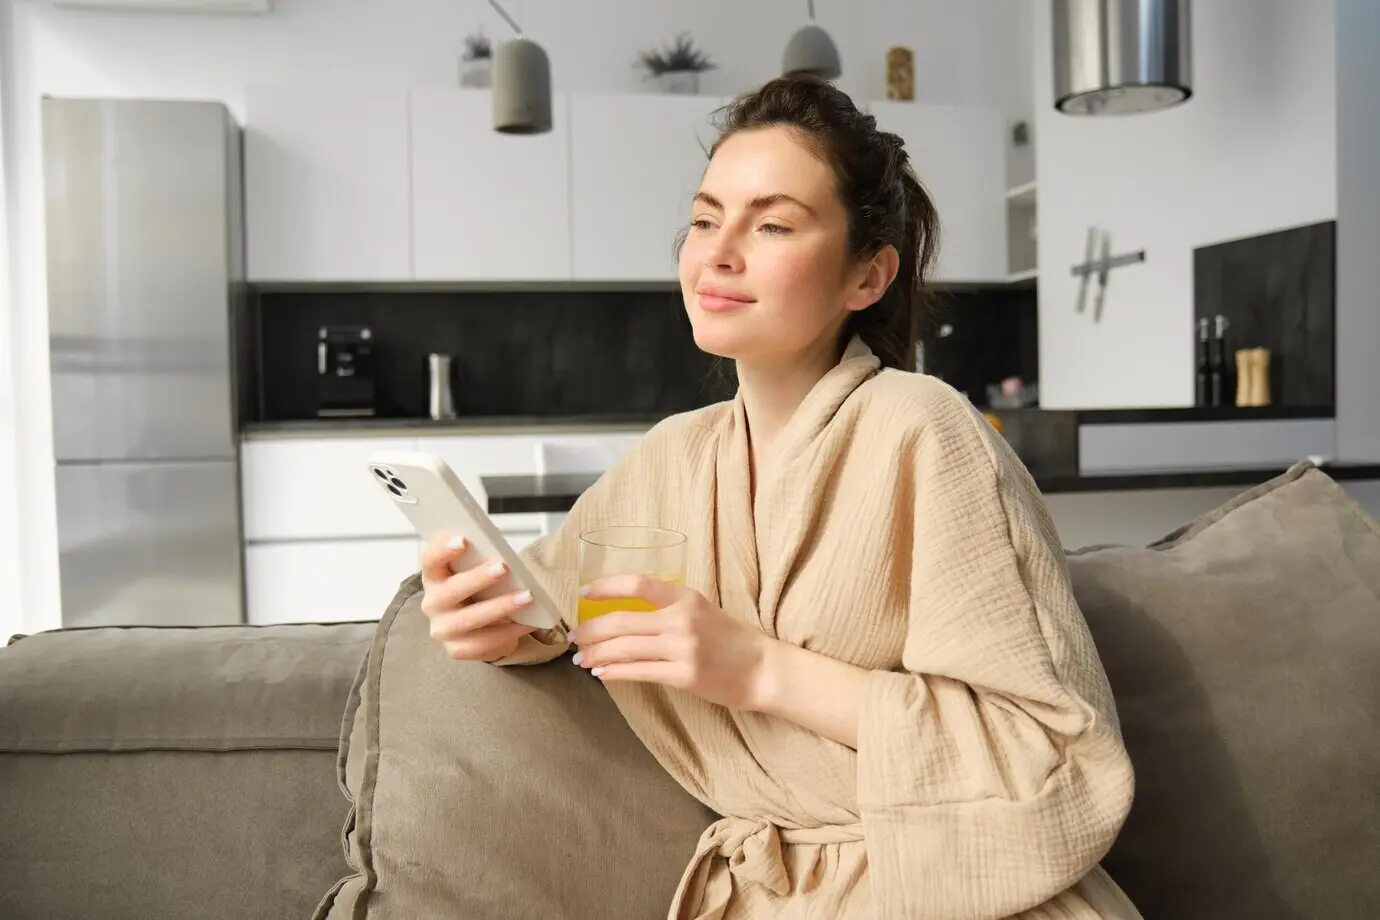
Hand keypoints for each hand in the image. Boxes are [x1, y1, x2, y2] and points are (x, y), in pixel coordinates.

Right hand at [419, 533, 539, 661]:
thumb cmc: (478, 590)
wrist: (479, 626)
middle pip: (452, 590)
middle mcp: (432, 604)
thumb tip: (501, 554)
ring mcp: (443, 629)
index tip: (464, 540)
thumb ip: (479, 561)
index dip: (443, 550)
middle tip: (505, 568)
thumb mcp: (474, 572)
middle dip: (479, 578)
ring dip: (501, 607)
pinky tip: (528, 623)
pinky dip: (508, 632)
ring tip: (527, 597)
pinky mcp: (456, 650)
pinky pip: (483, 643)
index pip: (430, 560)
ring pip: (470, 619)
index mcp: (433, 577)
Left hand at [569, 575, 771, 710]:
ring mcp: (683, 648)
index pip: (637, 585)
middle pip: (622, 621)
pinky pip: (639, 673)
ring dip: (597, 654)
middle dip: (591, 630)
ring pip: (625, 648)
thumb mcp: (702, 610)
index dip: (606, 587)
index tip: (583, 593)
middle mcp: (682, 620)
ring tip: (581, 659)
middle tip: (573, 637)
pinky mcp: (684, 676)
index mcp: (685, 597)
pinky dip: (615, 673)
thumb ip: (668, 609)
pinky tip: (602, 674)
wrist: (763, 669)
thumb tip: (624, 614)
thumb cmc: (731, 640)